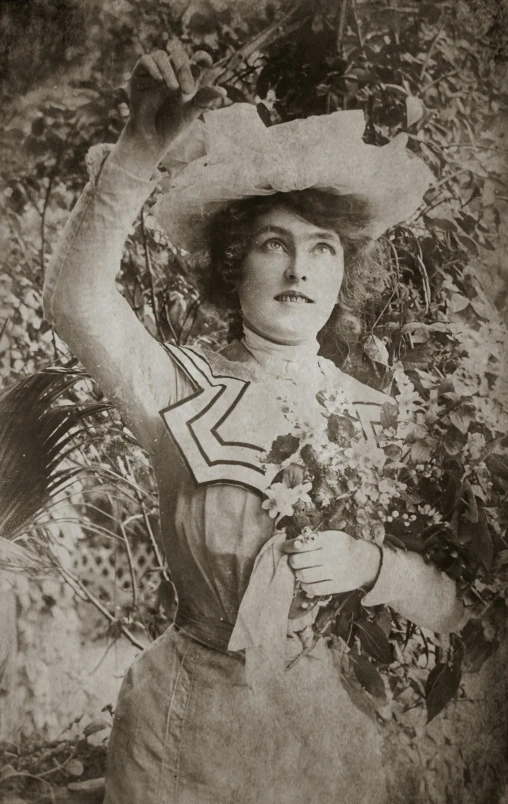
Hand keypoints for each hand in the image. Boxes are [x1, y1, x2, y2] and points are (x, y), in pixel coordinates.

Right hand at [111, 40, 226, 176]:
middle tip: (186, 90)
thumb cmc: (172, 125)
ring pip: (162, 56)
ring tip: (172, 88)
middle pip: (178, 55)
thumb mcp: (191, 112)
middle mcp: (171, 71)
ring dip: (169, 70)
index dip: (202, 57)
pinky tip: (159, 80)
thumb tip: (224, 91)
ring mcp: (154, 71)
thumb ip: (204, 99)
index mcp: (186, 78)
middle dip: (184, 69)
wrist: (151, 137)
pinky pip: (146, 60)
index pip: (195, 59)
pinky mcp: (139, 75)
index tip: (207, 64)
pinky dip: (153, 67)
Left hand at [283, 531, 381, 596]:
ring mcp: (335, 572)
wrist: (364, 561)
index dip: (289, 547)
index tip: (286, 548)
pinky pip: (313, 588)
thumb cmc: (342, 546)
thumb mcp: (331, 536)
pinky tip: (307, 581)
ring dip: (298, 574)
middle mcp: (331, 555)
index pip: (301, 544)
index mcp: (328, 540)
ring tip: (301, 571)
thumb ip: (312, 539)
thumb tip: (289, 545)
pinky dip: (305, 585)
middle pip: (298, 561)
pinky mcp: (337, 586)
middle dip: (292, 561)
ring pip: (303, 576)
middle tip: (294, 561)